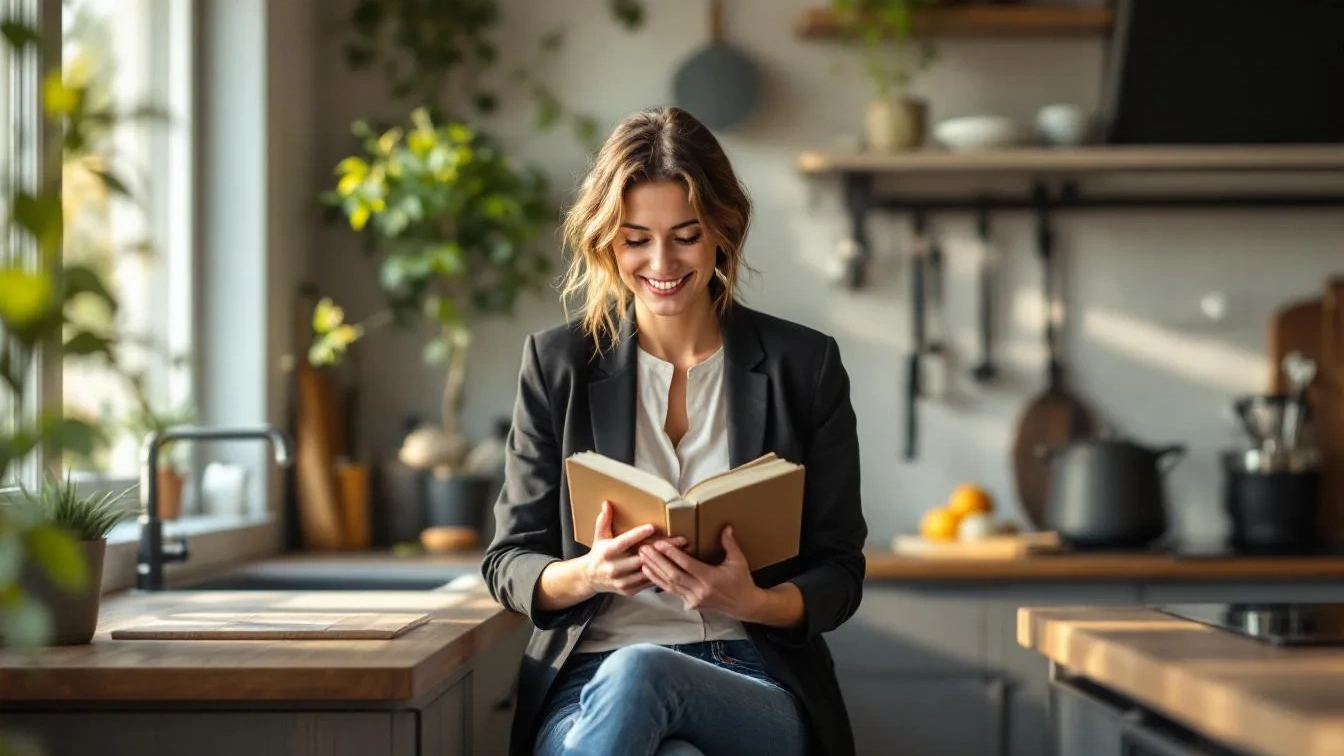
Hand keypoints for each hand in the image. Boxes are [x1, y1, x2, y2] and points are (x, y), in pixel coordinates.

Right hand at [579, 501, 684, 597]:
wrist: (590, 578)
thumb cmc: (599, 553)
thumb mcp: (599, 536)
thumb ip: (604, 520)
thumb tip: (606, 503)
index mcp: (607, 552)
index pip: (624, 541)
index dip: (638, 534)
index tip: (652, 527)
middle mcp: (614, 567)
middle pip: (642, 556)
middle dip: (662, 548)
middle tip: (681, 540)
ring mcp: (622, 581)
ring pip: (648, 571)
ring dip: (666, 562)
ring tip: (683, 553)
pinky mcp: (629, 590)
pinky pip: (648, 582)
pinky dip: (661, 574)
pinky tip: (674, 566)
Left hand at [638, 525, 763, 620]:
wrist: (744, 605)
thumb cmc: (741, 581)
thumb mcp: (738, 560)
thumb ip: (729, 543)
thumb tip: (726, 526)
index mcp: (711, 579)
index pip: (687, 565)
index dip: (672, 554)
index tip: (660, 543)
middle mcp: (700, 591)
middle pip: (673, 575)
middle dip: (657, 561)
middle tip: (644, 549)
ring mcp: (693, 599)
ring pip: (669, 584)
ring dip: (654, 570)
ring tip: (642, 558)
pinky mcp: (689, 603)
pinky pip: (671, 591)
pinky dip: (658, 581)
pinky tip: (649, 572)